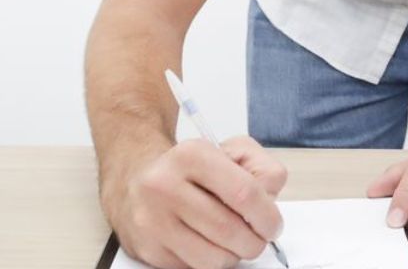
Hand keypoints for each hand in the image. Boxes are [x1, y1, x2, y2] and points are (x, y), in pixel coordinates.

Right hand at [107, 136, 287, 268]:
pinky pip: (195, 268)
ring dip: (233, 255)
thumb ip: (261, 167)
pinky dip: (210, 261)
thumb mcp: (228, 151)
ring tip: (231, 239)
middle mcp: (165, 186)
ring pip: (215, 258)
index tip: (273, 225)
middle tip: (258, 237)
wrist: (135, 181)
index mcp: (191, 156)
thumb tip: (271, 195)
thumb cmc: (189, 170)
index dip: (267, 215)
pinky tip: (206, 242)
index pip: (244, 193)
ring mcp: (153, 220)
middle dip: (255, 241)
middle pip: (230, 230)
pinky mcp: (148, 249)